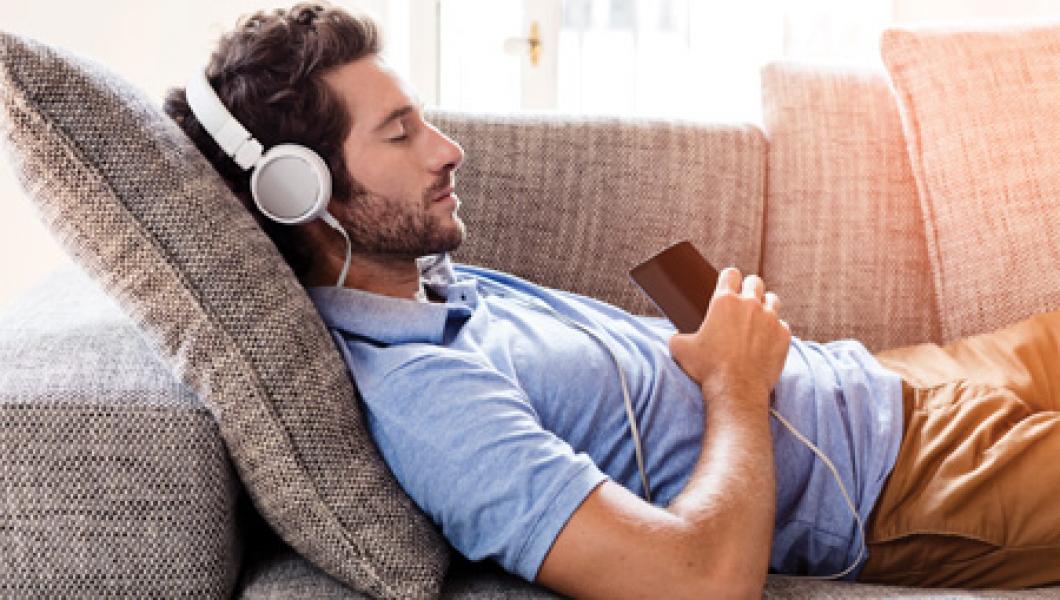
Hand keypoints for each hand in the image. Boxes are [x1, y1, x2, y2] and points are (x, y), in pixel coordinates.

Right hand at [668, 267, 790, 406]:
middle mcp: (750, 304)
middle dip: (749, 288)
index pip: (730, 273)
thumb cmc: (707, 368)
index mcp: (724, 301)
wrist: (736, 389)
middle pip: (755, 281)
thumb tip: (677, 337)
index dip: (728, 278)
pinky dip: (775, 329)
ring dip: (765, 305)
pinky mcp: (783, 335)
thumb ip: (678, 336)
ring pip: (772, 299)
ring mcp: (770, 318)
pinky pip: (782, 324)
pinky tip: (767, 340)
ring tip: (758, 318)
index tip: (728, 285)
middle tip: (743, 301)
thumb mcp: (681, 349)